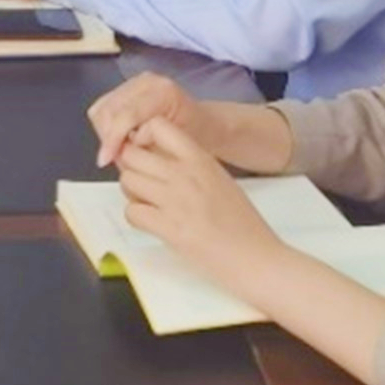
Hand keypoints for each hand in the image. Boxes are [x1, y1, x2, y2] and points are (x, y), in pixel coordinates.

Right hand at [90, 74, 203, 168]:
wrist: (203, 123)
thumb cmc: (194, 137)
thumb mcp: (174, 147)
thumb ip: (145, 148)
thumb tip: (118, 153)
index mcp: (164, 93)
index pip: (126, 114)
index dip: (112, 139)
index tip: (105, 160)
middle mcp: (147, 81)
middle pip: (109, 109)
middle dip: (108, 137)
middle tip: (116, 159)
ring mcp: (135, 81)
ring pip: (101, 108)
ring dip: (105, 132)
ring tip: (120, 148)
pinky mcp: (126, 87)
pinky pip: (103, 107)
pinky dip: (106, 126)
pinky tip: (119, 138)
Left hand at [115, 116, 284, 285]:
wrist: (257, 259)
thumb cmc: (243, 225)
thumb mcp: (220, 179)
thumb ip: (192, 166)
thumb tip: (160, 162)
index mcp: (201, 159)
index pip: (157, 126)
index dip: (143, 138)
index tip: (146, 152)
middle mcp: (185, 175)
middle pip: (132, 154)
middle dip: (132, 168)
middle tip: (142, 182)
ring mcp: (175, 201)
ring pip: (127, 181)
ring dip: (132, 193)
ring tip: (148, 204)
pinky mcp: (169, 228)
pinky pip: (132, 212)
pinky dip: (137, 218)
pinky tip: (153, 223)